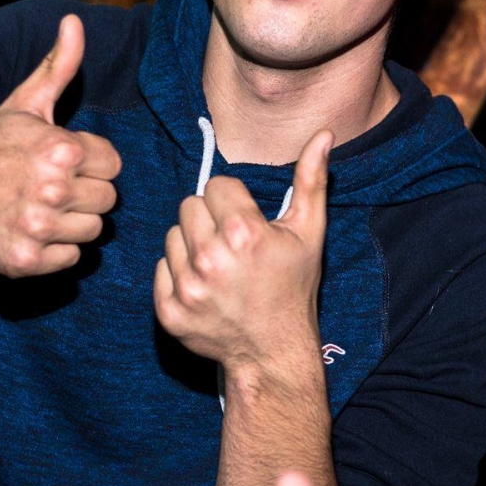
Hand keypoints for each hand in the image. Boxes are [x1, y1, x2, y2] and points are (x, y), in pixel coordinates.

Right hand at [0, 14, 121, 275]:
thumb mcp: (22, 103)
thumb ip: (58, 66)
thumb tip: (74, 21)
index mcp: (61, 149)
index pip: (114, 165)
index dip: (91, 163)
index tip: (61, 162)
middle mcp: (53, 189)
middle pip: (108, 200)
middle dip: (84, 193)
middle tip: (49, 187)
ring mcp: (39, 227)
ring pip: (93, 231)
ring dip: (72, 223)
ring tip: (39, 208)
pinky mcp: (28, 260)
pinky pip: (72, 258)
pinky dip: (56, 250)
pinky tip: (30, 231)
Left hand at [153, 130, 332, 373]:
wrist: (274, 351)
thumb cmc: (294, 287)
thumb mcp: (309, 232)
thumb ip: (311, 179)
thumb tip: (324, 133)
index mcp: (244, 233)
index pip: (217, 186)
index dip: (234, 202)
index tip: (248, 224)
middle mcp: (211, 258)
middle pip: (190, 205)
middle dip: (210, 219)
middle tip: (232, 244)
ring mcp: (187, 287)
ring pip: (172, 235)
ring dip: (192, 245)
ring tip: (219, 265)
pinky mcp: (169, 311)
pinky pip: (161, 267)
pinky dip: (178, 274)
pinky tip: (205, 286)